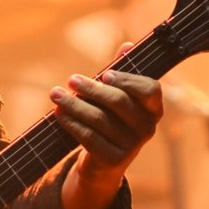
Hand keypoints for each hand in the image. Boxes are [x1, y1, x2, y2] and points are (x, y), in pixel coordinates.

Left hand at [50, 44, 163, 208]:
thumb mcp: (117, 96)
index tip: (104, 74)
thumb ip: (121, 72)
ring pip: (99, 119)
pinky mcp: (113, 160)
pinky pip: (89, 137)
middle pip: (119, 102)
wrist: (103, 163)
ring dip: (74, 104)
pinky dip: (71, 123)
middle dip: (92, 89)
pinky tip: (58, 113)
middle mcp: (148, 128)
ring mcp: (132, 146)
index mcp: (154, 109)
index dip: (128, 80)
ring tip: (55, 94)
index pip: (150, 89)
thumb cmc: (111, 120)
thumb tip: (127, 45)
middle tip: (71, 80)